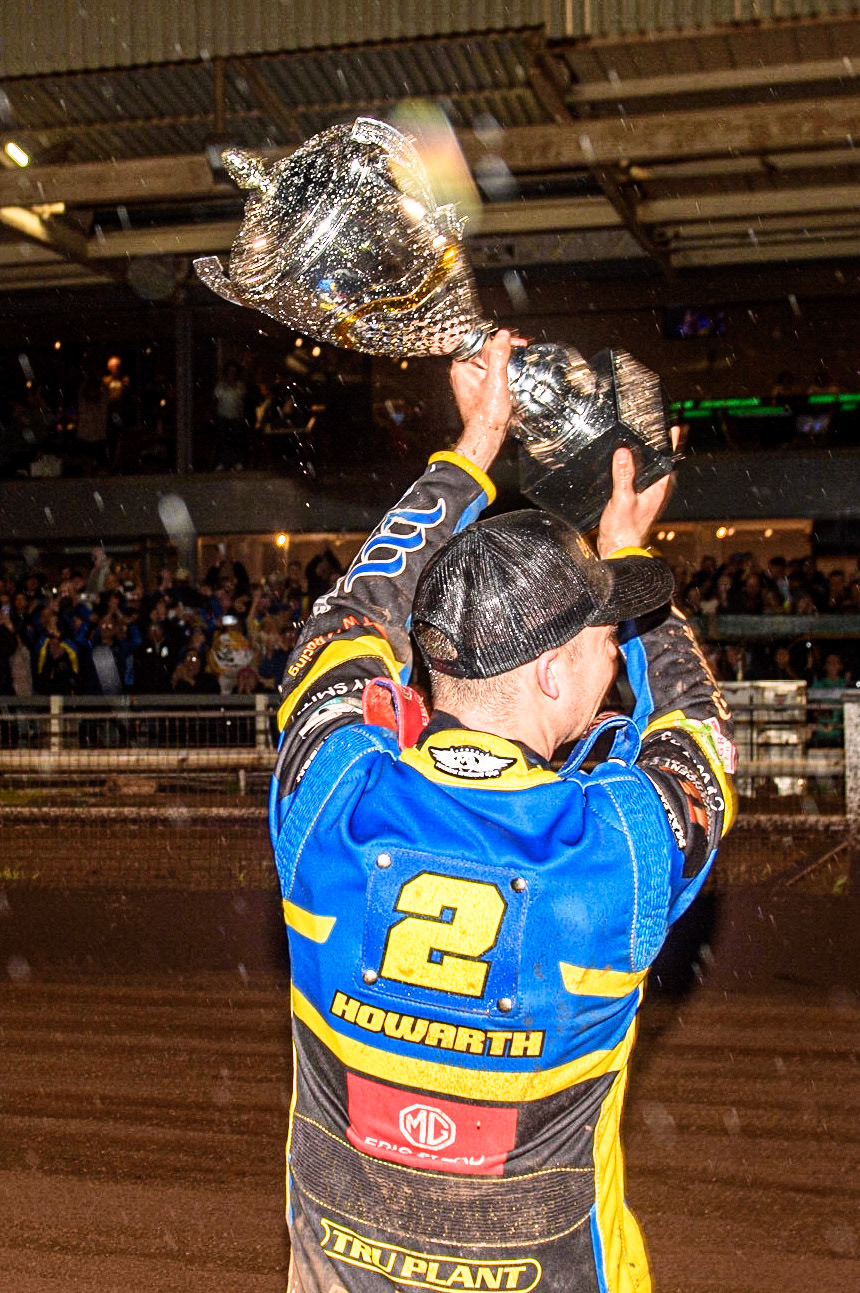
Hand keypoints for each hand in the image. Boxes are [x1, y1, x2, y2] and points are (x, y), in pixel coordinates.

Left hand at [450, 330, 519, 472]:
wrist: (486, 436)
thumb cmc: (487, 414)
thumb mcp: (496, 381)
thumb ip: (499, 355)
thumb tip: (502, 335)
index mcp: (462, 367)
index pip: (478, 341)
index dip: (496, 339)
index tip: (512, 340)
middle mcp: (463, 372)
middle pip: (483, 350)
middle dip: (502, 349)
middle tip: (520, 348)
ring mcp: (470, 381)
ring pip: (488, 361)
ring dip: (504, 360)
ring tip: (518, 361)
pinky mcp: (478, 389)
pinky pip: (490, 373)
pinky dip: (501, 371)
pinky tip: (511, 374)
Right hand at [596, 427, 680, 557]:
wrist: (619, 551)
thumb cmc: (624, 531)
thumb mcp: (622, 499)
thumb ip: (623, 475)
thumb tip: (623, 452)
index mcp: (659, 487)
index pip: (670, 458)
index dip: (673, 441)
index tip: (675, 426)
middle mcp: (658, 490)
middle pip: (663, 462)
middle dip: (661, 445)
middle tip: (658, 428)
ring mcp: (651, 496)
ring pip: (653, 471)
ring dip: (650, 457)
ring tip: (645, 441)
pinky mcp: (641, 501)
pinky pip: (643, 479)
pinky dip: (640, 469)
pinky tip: (630, 466)